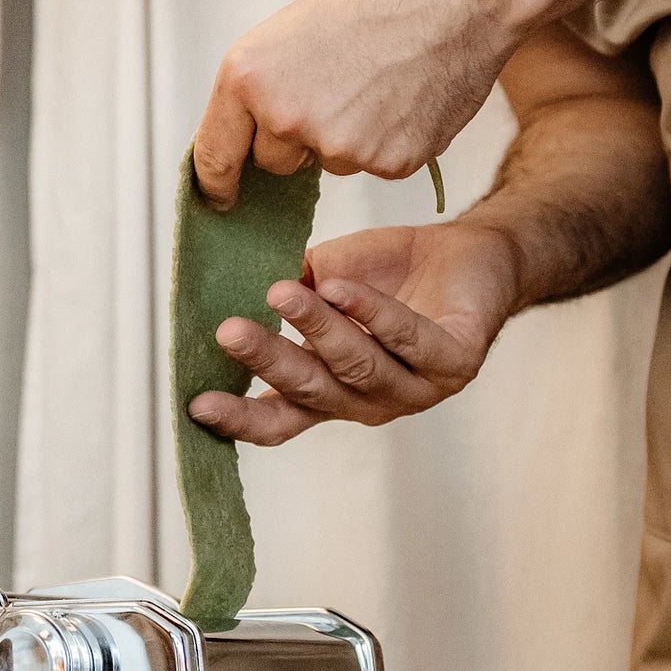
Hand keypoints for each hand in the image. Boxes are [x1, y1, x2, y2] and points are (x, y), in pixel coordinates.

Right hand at [188, 219, 520, 445]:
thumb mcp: (328, 277)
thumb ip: (294, 291)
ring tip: (281, 295)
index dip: (241, 416)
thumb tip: (245, 288)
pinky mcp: (457, 363)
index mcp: (334, 389)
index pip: (282, 416)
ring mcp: (417, 387)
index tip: (198, 404)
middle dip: (269, 361)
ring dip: (317, 328)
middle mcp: (371, 400)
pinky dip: (373, 314)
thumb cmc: (394, 274)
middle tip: (230, 331)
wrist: (472, 254)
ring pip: (357, 365)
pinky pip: (410, 340)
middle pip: (313, 390)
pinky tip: (343, 289)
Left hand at [192, 0, 529, 207]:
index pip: (215, 156)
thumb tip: (261, 128)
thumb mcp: (296, 24)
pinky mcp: (390, 162)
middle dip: (297, 139)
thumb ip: (271, 82)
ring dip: (348, 134)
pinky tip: (408, 93)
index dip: (218, 182)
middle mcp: (286, 117)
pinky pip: (377, 164)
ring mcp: (340, 146)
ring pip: (331, 161)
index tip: (222, 197)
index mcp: (248, 76)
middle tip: (337, 86)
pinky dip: (390, 139)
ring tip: (381, 77)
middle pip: (275, 163)